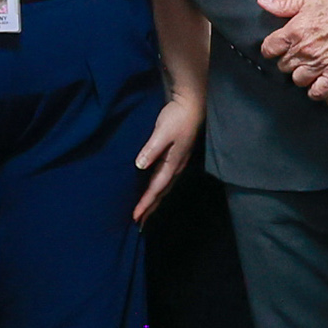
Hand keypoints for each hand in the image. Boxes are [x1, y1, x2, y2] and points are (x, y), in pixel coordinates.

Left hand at [132, 91, 202, 224]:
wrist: (192, 103)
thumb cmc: (177, 117)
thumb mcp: (163, 132)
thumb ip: (151, 150)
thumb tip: (140, 166)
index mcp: (173, 164)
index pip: (156, 189)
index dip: (146, 203)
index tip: (135, 217)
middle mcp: (176, 167)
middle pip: (161, 193)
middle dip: (151, 208)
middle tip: (139, 223)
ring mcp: (176, 162)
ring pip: (164, 187)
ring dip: (154, 200)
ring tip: (145, 212)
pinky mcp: (174, 156)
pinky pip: (164, 178)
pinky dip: (157, 189)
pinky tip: (152, 189)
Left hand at [256, 0, 327, 92]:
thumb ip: (284, 4)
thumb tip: (262, 2)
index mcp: (295, 30)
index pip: (269, 48)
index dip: (271, 49)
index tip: (276, 49)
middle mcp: (304, 49)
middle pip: (283, 66)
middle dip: (288, 62)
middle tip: (297, 57)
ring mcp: (320, 64)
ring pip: (298, 80)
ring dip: (301, 75)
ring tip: (309, 69)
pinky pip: (317, 91)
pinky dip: (315, 90)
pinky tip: (318, 83)